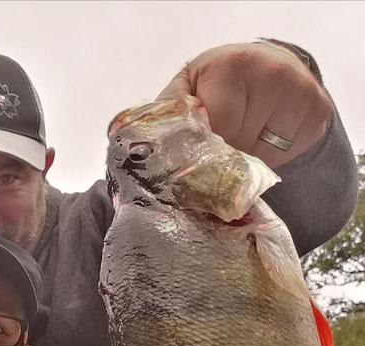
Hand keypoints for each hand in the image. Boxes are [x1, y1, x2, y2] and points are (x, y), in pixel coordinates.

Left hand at [157, 41, 331, 166]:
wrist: (262, 65)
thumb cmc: (215, 82)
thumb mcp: (185, 88)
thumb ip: (168, 113)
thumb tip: (149, 146)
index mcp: (233, 66)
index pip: (220, 129)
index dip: (206, 150)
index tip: (197, 154)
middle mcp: (272, 73)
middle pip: (242, 144)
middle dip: (224, 156)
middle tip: (218, 147)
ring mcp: (301, 91)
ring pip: (265, 155)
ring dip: (246, 159)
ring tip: (240, 138)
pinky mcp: (318, 110)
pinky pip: (287, 155)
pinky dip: (270, 157)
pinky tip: (262, 135)